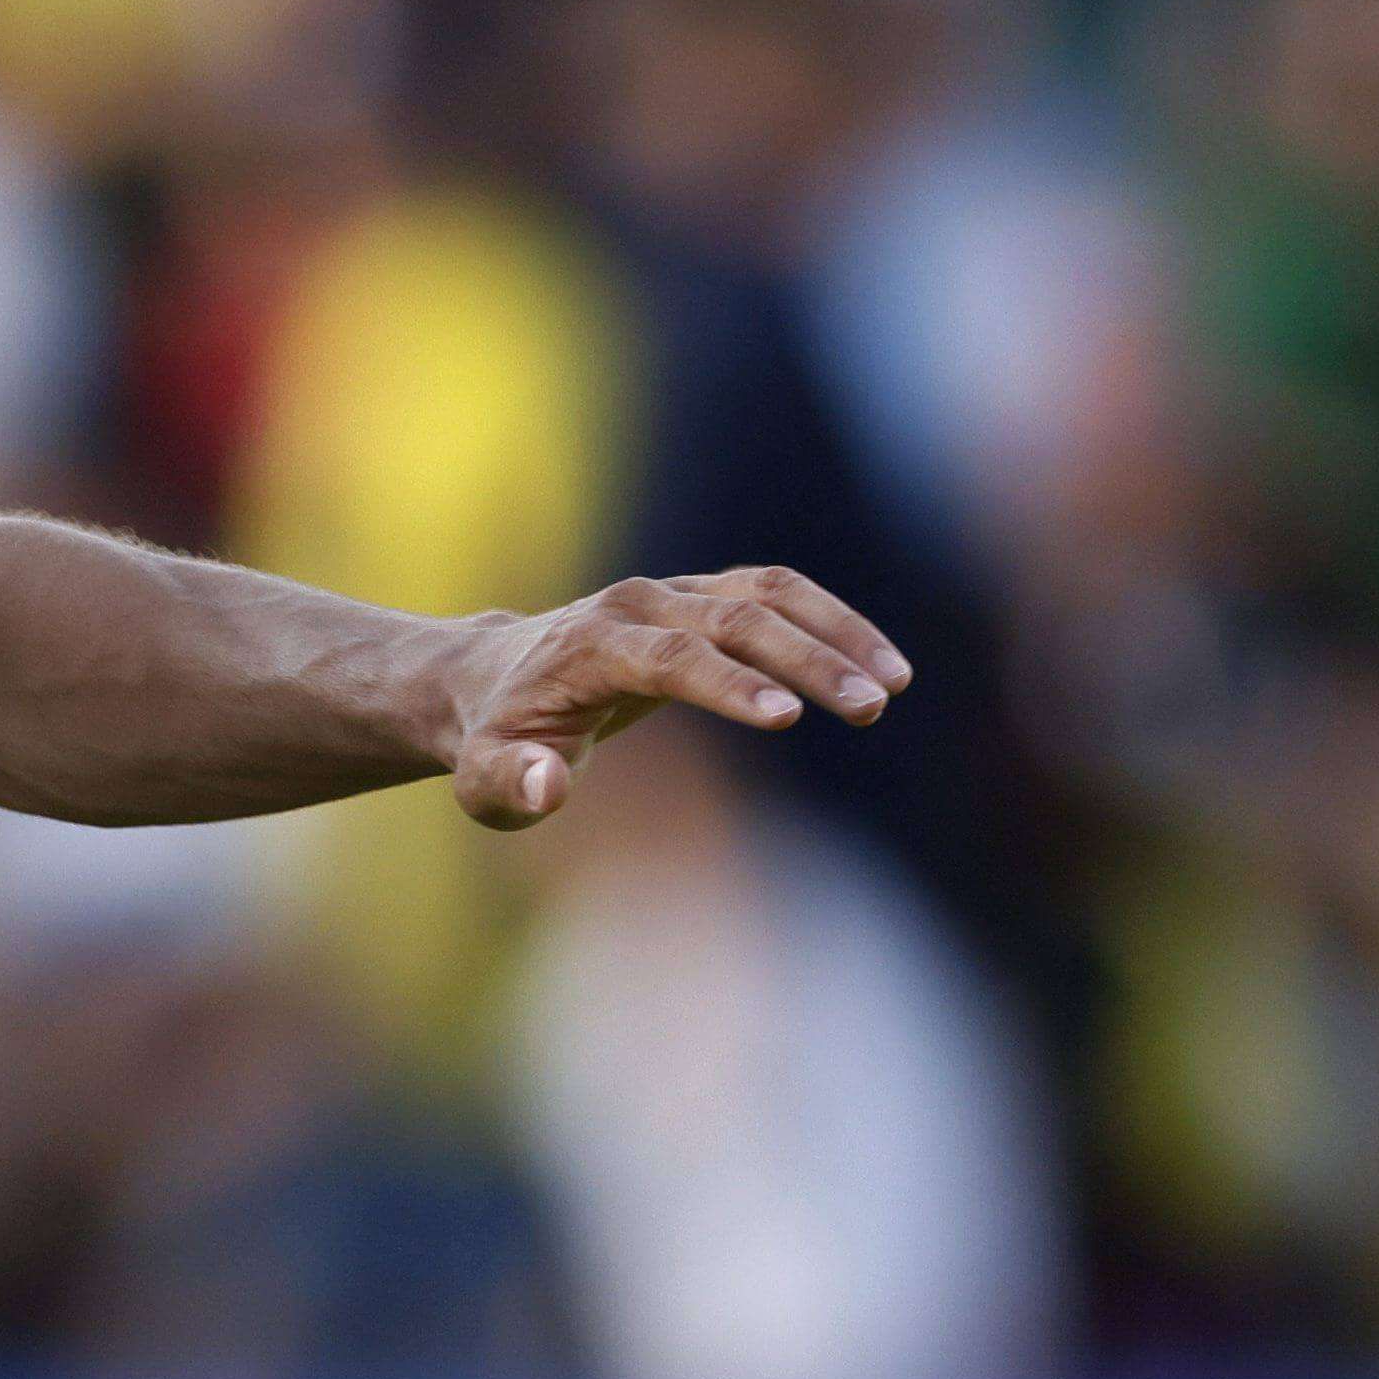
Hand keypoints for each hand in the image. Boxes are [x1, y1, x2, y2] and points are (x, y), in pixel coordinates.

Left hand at [436, 567, 911, 829]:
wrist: (490, 678)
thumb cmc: (495, 740)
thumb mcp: (483, 780)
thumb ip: (512, 784)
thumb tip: (548, 787)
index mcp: (589, 646)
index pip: (670, 657)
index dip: (728, 685)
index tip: (787, 718)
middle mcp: (637, 604)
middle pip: (735, 620)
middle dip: (806, 662)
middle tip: (870, 707)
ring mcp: (674, 592)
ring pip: (768, 595)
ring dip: (836, 633)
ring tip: (895, 685)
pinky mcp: (703, 595)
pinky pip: (777, 594)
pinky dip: (831, 620)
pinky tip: (881, 663)